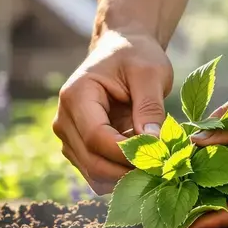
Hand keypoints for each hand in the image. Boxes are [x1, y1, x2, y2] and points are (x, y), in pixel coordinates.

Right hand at [53, 30, 172, 194]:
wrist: (121, 50)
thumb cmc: (136, 56)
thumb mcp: (150, 73)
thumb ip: (150, 106)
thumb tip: (153, 143)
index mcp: (76, 96)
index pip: (95, 136)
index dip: (126, 153)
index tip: (158, 158)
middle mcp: (64, 119)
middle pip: (92, 161)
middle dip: (127, 171)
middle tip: (163, 170)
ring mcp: (68, 137)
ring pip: (94, 173)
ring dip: (125, 177)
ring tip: (156, 167)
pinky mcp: (78, 148)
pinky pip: (97, 173)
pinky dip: (120, 176)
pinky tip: (144, 166)